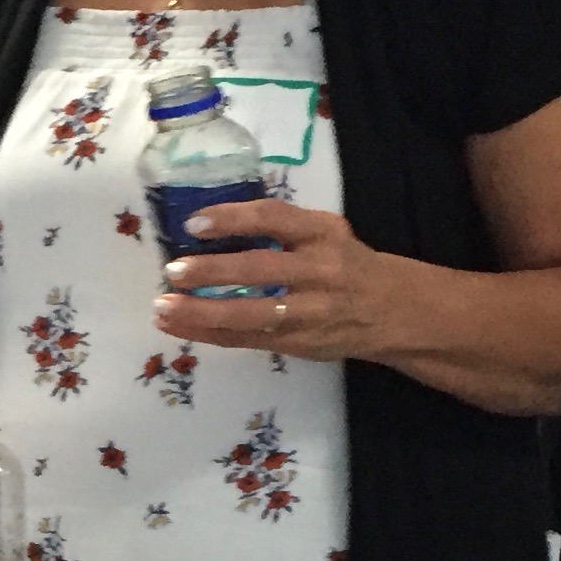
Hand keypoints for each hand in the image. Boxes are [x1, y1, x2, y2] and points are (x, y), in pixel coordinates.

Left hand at [156, 198, 405, 364]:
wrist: (396, 311)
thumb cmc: (347, 264)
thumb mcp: (326, 233)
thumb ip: (282, 228)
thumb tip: (211, 222)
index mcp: (323, 233)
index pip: (274, 218)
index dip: (233, 219)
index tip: (195, 223)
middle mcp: (319, 271)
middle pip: (260, 269)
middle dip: (212, 271)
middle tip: (173, 270)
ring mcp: (310, 311)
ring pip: (250, 314)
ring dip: (202, 312)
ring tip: (163, 308)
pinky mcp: (299, 342)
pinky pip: (248, 339)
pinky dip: (210, 334)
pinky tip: (179, 326)